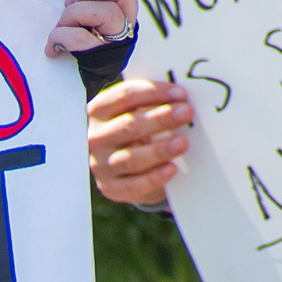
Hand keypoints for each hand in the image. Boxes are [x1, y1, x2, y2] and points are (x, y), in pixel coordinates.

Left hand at [47, 0, 137, 58]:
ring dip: (73, 15)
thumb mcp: (78, 13)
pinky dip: (62, 38)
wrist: (72, 86)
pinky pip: (83, 40)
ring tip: (61, 26)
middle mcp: (127, 20)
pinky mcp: (106, 60)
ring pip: (105, 12)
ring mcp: (119, 40)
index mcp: (120, 3)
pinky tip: (51, 48)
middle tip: (67, 4)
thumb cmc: (73, 42)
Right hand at [87, 73, 192, 204]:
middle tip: (186, 113)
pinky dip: (154, 177)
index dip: (154, 93)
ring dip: (159, 150)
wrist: (128, 170)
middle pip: (128, 125)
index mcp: (100, 110)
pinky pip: (133, 185)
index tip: (180, 94)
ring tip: (183, 143)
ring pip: (130, 158)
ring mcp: (100, 164)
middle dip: (160, 118)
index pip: (125, 96)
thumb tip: (182, 101)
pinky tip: (171, 169)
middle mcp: (96, 137)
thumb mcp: (139, 115)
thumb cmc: (138, 134)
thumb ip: (154, 105)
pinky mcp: (110, 188)